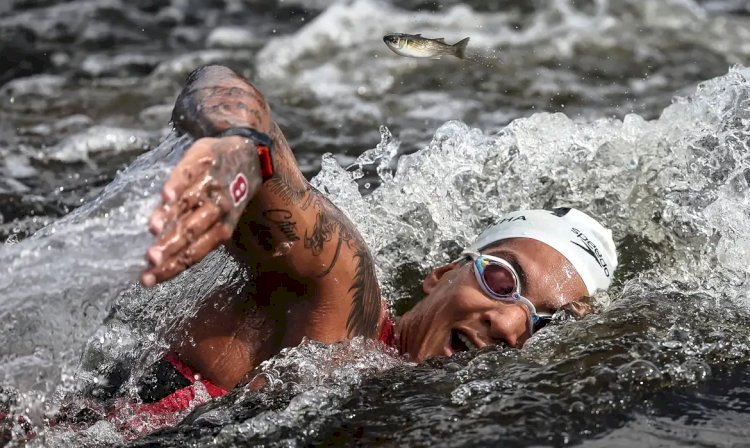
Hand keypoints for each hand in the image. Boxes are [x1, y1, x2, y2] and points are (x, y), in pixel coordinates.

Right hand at [140, 136, 261, 286]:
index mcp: (222, 228)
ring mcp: (211, 184)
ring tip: (153, 229)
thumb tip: (159, 258)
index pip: (194, 253)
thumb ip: (193, 234)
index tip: (146, 280)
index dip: (171, 267)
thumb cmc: (225, 194)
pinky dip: (178, 185)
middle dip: (171, 246)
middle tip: (151, 258)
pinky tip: (166, 196)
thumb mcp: (218, 218)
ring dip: (172, 216)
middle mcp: (219, 209)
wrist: (248, 154)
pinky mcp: (204, 161)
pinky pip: (189, 175)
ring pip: (190, 204)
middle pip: (192, 231)